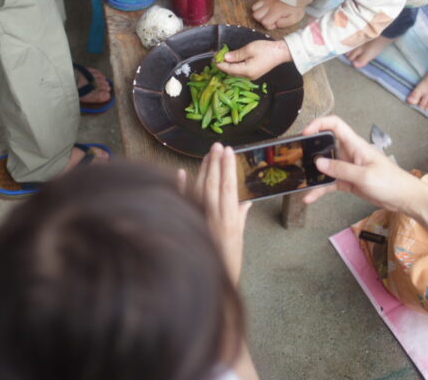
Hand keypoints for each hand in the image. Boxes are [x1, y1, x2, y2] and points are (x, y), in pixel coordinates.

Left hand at [185, 143, 251, 284]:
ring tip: (207, 154)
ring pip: (199, 189)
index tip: (229, 150)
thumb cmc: (229, 260)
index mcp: (230, 220)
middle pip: (214, 184)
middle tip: (217, 145)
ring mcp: (198, 220)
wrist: (211, 282)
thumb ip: (241, 216)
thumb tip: (246, 200)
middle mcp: (213, 218)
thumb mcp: (240, 237)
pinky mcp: (187, 223)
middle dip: (215, 163)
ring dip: (203, 170)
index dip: (229, 167)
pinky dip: (180, 186)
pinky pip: (182, 202)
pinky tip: (182, 172)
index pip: (230, 187)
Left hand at [216, 39, 292, 79]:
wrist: (280, 52)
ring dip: (228, 67)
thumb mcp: (249, 49)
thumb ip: (236, 54)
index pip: (229, 69)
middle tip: (215, 58)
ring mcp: (252, 76)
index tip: (213, 59)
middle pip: (231, 72)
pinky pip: (241, 72)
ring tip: (222, 59)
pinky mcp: (254, 74)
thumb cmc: (266, 49)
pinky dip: (235, 67)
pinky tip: (232, 62)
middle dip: (223, 66)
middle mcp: (248, 76)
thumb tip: (225, 58)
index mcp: (246, 71)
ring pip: (236, 73)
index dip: (220, 64)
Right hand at [252, 0, 305, 29]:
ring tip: (267, 15)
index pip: (265, 22)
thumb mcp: (294, 18)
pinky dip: (258, 8)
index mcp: (276, 11)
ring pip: (254, 9)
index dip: (269, 26)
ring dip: (259, 14)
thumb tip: (275, 24)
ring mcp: (266, 0)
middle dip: (262, 20)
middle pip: (256, 16)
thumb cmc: (296, 7)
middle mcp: (269, 5)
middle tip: (271, 19)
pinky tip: (266, 9)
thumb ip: (284, 23)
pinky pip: (256, 3)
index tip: (276, 23)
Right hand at [301, 115, 424, 214]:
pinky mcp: (348, 181)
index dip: (319, 124)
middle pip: (326, 145)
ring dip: (312, 172)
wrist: (404, 198)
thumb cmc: (390, 182)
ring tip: (298, 178)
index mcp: (355, 145)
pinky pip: (330, 182)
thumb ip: (341, 169)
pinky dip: (319, 189)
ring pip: (325, 166)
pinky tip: (309, 196)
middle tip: (295, 155)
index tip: (305, 133)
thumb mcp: (364, 176)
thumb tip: (318, 163)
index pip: (335, 125)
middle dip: (310, 148)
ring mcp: (348, 167)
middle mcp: (349, 153)